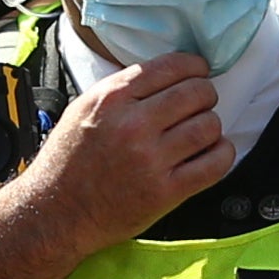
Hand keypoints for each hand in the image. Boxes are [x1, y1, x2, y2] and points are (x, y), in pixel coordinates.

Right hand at [20, 52, 229, 254]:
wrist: (55, 212)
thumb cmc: (68, 163)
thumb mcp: (83, 110)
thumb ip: (121, 90)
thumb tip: (163, 75)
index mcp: (111, 99)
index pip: (170, 67)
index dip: (194, 66)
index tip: (199, 72)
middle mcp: (132, 126)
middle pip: (196, 93)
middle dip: (206, 95)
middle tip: (202, 103)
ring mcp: (150, 160)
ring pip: (209, 126)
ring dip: (212, 125)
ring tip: (202, 131)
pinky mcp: (165, 192)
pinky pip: (214, 164)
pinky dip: (222, 154)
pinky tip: (212, 152)